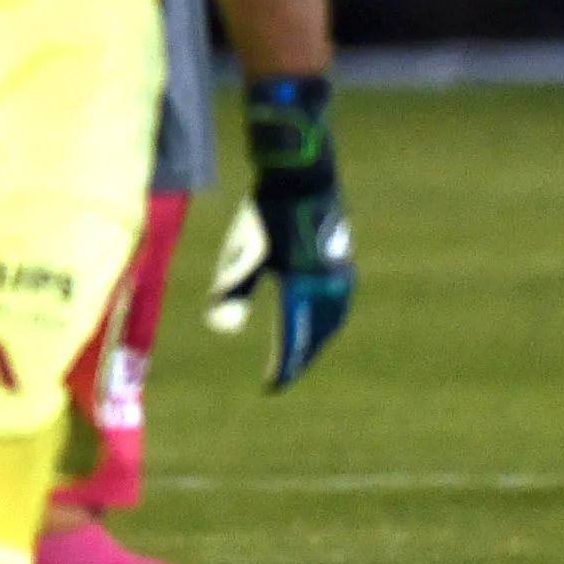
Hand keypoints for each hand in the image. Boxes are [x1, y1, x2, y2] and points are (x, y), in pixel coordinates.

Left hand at [206, 78, 356, 388]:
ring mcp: (340, 274)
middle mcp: (328, 288)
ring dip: (317, 339)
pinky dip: (327, 319)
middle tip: (285, 373)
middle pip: (316, 336)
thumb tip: (220, 327)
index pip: (293, 340)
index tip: (270, 385)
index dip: (282, 366)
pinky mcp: (343, 262)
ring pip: (332, 320)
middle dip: (301, 357)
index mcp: (303, 289)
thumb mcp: (242, 252)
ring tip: (302, 352)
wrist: (302, 177)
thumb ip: (233, 290)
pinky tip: (317, 317)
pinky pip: (338, 303)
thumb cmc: (265, 214)